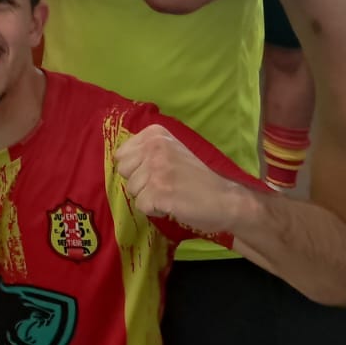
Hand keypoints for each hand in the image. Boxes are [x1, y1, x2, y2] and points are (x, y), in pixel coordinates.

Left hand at [115, 123, 241, 232]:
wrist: (226, 199)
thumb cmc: (198, 178)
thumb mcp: (172, 152)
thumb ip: (147, 150)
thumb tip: (119, 159)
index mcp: (155, 134)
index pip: (122, 154)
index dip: (137, 168)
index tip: (158, 172)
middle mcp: (154, 147)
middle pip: (124, 172)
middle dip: (140, 182)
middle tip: (164, 184)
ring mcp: (156, 169)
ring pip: (132, 190)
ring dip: (149, 197)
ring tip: (171, 194)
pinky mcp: (159, 192)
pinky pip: (141, 205)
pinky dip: (155, 210)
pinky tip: (173, 204)